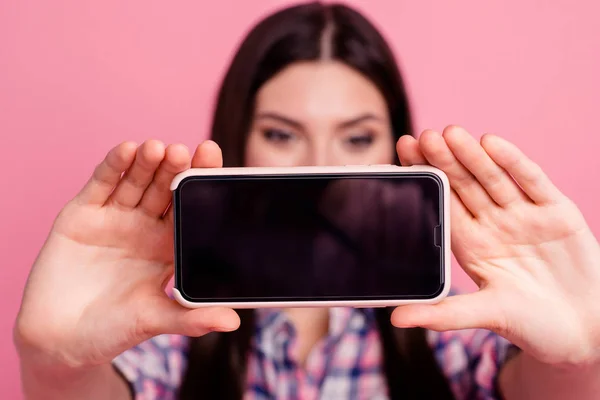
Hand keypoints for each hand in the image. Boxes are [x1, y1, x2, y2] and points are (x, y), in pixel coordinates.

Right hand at [14, 140, 239, 369]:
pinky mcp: (84, 213)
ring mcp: (116, 217)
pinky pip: (102, 184)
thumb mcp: (154, 321)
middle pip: (166, 190)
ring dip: (148, 163)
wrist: (58, 340)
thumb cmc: (111, 331)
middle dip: (176, 169)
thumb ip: (191, 318)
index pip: (191, 210)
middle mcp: (146, 227)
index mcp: (169, 247)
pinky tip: (127, 150)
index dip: (201, 186)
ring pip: (136, 182)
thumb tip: (234, 323)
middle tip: (186, 151)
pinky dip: (113, 166)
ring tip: (158, 148)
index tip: (214, 162)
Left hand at [392, 126, 599, 367]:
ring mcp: (523, 215)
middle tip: (423, 137)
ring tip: (450, 134)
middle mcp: (493, 224)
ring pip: (493, 178)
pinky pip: (531, 181)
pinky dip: (513, 162)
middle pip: (463, 185)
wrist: (587, 331)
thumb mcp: (486, 315)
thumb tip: (395, 319)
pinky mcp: (556, 210)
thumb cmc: (533, 326)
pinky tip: (492, 143)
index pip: (442, 204)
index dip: (424, 179)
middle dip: (443, 161)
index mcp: (471, 244)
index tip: (403, 154)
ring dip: (472, 156)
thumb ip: (443, 314)